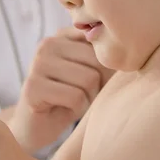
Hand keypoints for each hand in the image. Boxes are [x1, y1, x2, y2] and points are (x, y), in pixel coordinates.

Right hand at [10, 27, 114, 152]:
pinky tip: (65, 109)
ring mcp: (38, 64)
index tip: (95, 79)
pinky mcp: (33, 87)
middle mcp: (48, 44)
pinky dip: (77, 108)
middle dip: (98, 84)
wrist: (37, 125)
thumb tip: (126, 48)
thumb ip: (102, 56)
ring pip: (88, 79)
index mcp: (62, 35)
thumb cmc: (68, 96)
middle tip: (84, 94)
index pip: (100, 43)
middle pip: (97, 61)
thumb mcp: (88, 70)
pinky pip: (75, 97)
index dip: (106, 67)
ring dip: (88, 98)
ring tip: (74, 101)